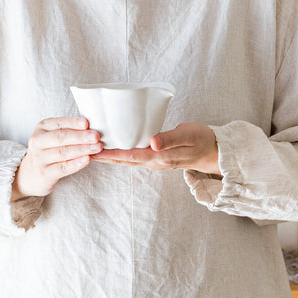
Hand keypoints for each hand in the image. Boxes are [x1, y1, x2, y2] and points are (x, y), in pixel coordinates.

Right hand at [11, 117, 101, 200]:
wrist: (31, 174)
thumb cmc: (49, 151)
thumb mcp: (54, 137)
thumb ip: (70, 131)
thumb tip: (91, 128)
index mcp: (42, 128)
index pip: (59, 123)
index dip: (73, 123)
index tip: (87, 123)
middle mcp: (38, 142)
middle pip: (60, 138)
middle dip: (80, 137)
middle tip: (96, 136)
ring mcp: (39, 158)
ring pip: (62, 153)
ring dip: (81, 149)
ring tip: (96, 148)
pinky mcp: (44, 173)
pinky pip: (62, 168)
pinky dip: (76, 163)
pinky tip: (87, 160)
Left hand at [92, 123, 220, 175]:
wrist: (213, 151)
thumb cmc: (201, 140)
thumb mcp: (188, 135)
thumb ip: (170, 139)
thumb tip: (152, 142)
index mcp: (159, 157)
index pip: (130, 155)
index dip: (111, 154)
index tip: (94, 151)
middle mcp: (154, 162)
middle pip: (124, 160)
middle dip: (105, 157)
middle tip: (85, 151)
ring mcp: (154, 161)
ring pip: (127, 159)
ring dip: (111, 156)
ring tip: (93, 150)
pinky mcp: (156, 157)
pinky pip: (134, 157)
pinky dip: (121, 153)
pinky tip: (114, 148)